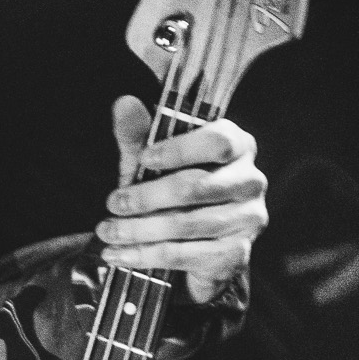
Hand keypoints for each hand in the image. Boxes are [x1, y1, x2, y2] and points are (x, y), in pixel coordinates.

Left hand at [97, 94, 267, 304]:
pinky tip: (120, 256)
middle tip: (113, 204)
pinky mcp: (236, 254)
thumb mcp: (151, 162)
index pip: (217, 141)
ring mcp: (248, 219)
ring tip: (108, 232)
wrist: (190, 245)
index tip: (143, 159)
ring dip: (141, 231)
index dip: (179, 150)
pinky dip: (148, 256)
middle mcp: (250, 181)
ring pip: (188, 225)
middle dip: (147, 198)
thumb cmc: (172, 193)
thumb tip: (123, 103)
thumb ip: (138, 135)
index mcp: (237, 146)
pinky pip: (188, 256)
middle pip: (197, 187)